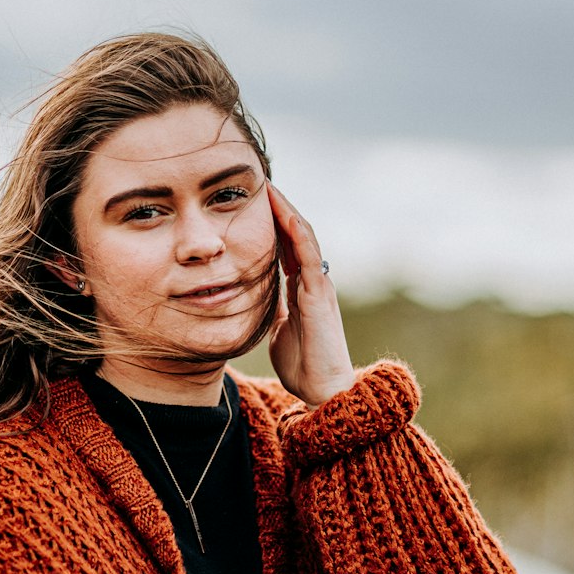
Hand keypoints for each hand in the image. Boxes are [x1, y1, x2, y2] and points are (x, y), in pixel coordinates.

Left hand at [267, 183, 355, 407]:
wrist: (323, 390)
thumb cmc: (303, 365)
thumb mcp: (277, 329)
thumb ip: (272, 310)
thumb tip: (253, 298)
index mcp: (300, 287)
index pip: (284, 246)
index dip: (269, 223)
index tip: (250, 202)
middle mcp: (311, 280)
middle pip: (294, 234)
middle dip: (277, 208)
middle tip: (259, 182)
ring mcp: (318, 285)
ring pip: (304, 237)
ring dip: (287, 211)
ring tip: (270, 187)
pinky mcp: (320, 294)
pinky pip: (310, 257)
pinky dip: (299, 234)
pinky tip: (287, 215)